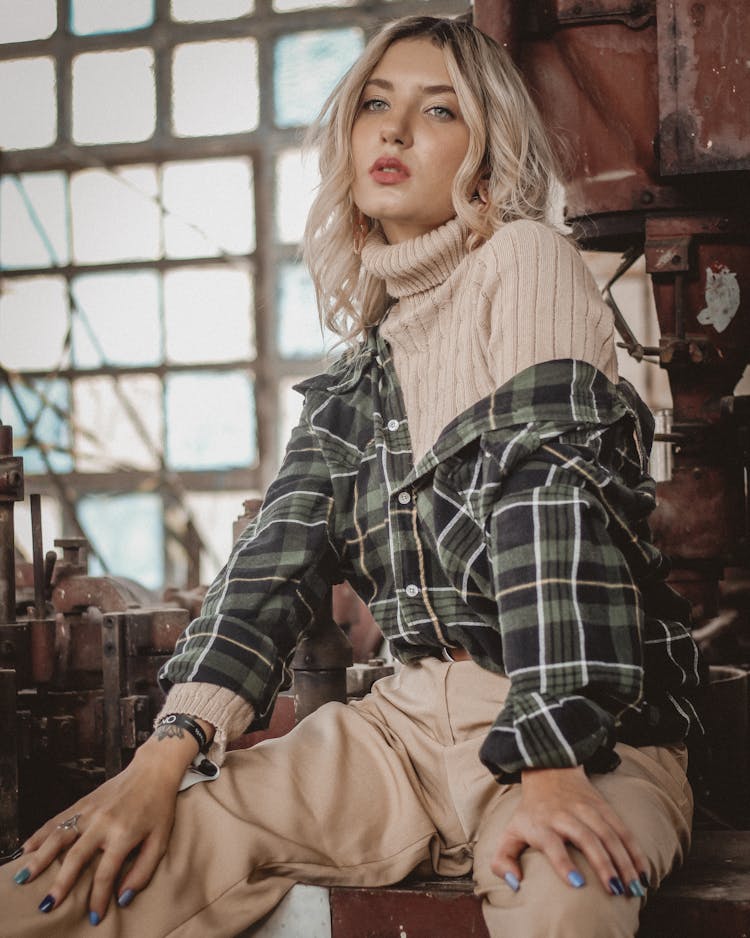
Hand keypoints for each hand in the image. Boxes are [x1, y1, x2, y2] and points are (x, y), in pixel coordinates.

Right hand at [15, 727, 203, 924]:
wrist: (153, 770)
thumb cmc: (159, 808)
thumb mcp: (161, 840)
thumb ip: (143, 871)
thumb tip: (123, 898)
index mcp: (125, 834)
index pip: (106, 873)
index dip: (99, 898)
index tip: (94, 917)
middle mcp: (104, 822)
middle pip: (76, 857)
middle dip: (61, 883)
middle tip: (47, 906)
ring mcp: (90, 810)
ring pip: (59, 836)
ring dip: (40, 858)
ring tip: (23, 877)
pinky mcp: (83, 802)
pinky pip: (57, 819)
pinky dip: (40, 834)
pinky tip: (26, 848)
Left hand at [491, 765, 647, 896]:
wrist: (548, 769)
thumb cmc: (530, 812)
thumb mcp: (510, 830)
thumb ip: (503, 859)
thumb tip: (515, 883)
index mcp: (541, 823)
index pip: (552, 843)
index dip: (563, 863)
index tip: (577, 885)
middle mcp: (565, 814)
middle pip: (586, 838)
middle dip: (602, 864)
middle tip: (615, 891)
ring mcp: (586, 808)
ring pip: (608, 834)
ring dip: (623, 861)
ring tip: (633, 888)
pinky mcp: (603, 806)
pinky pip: (622, 828)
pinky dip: (634, 850)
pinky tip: (643, 872)